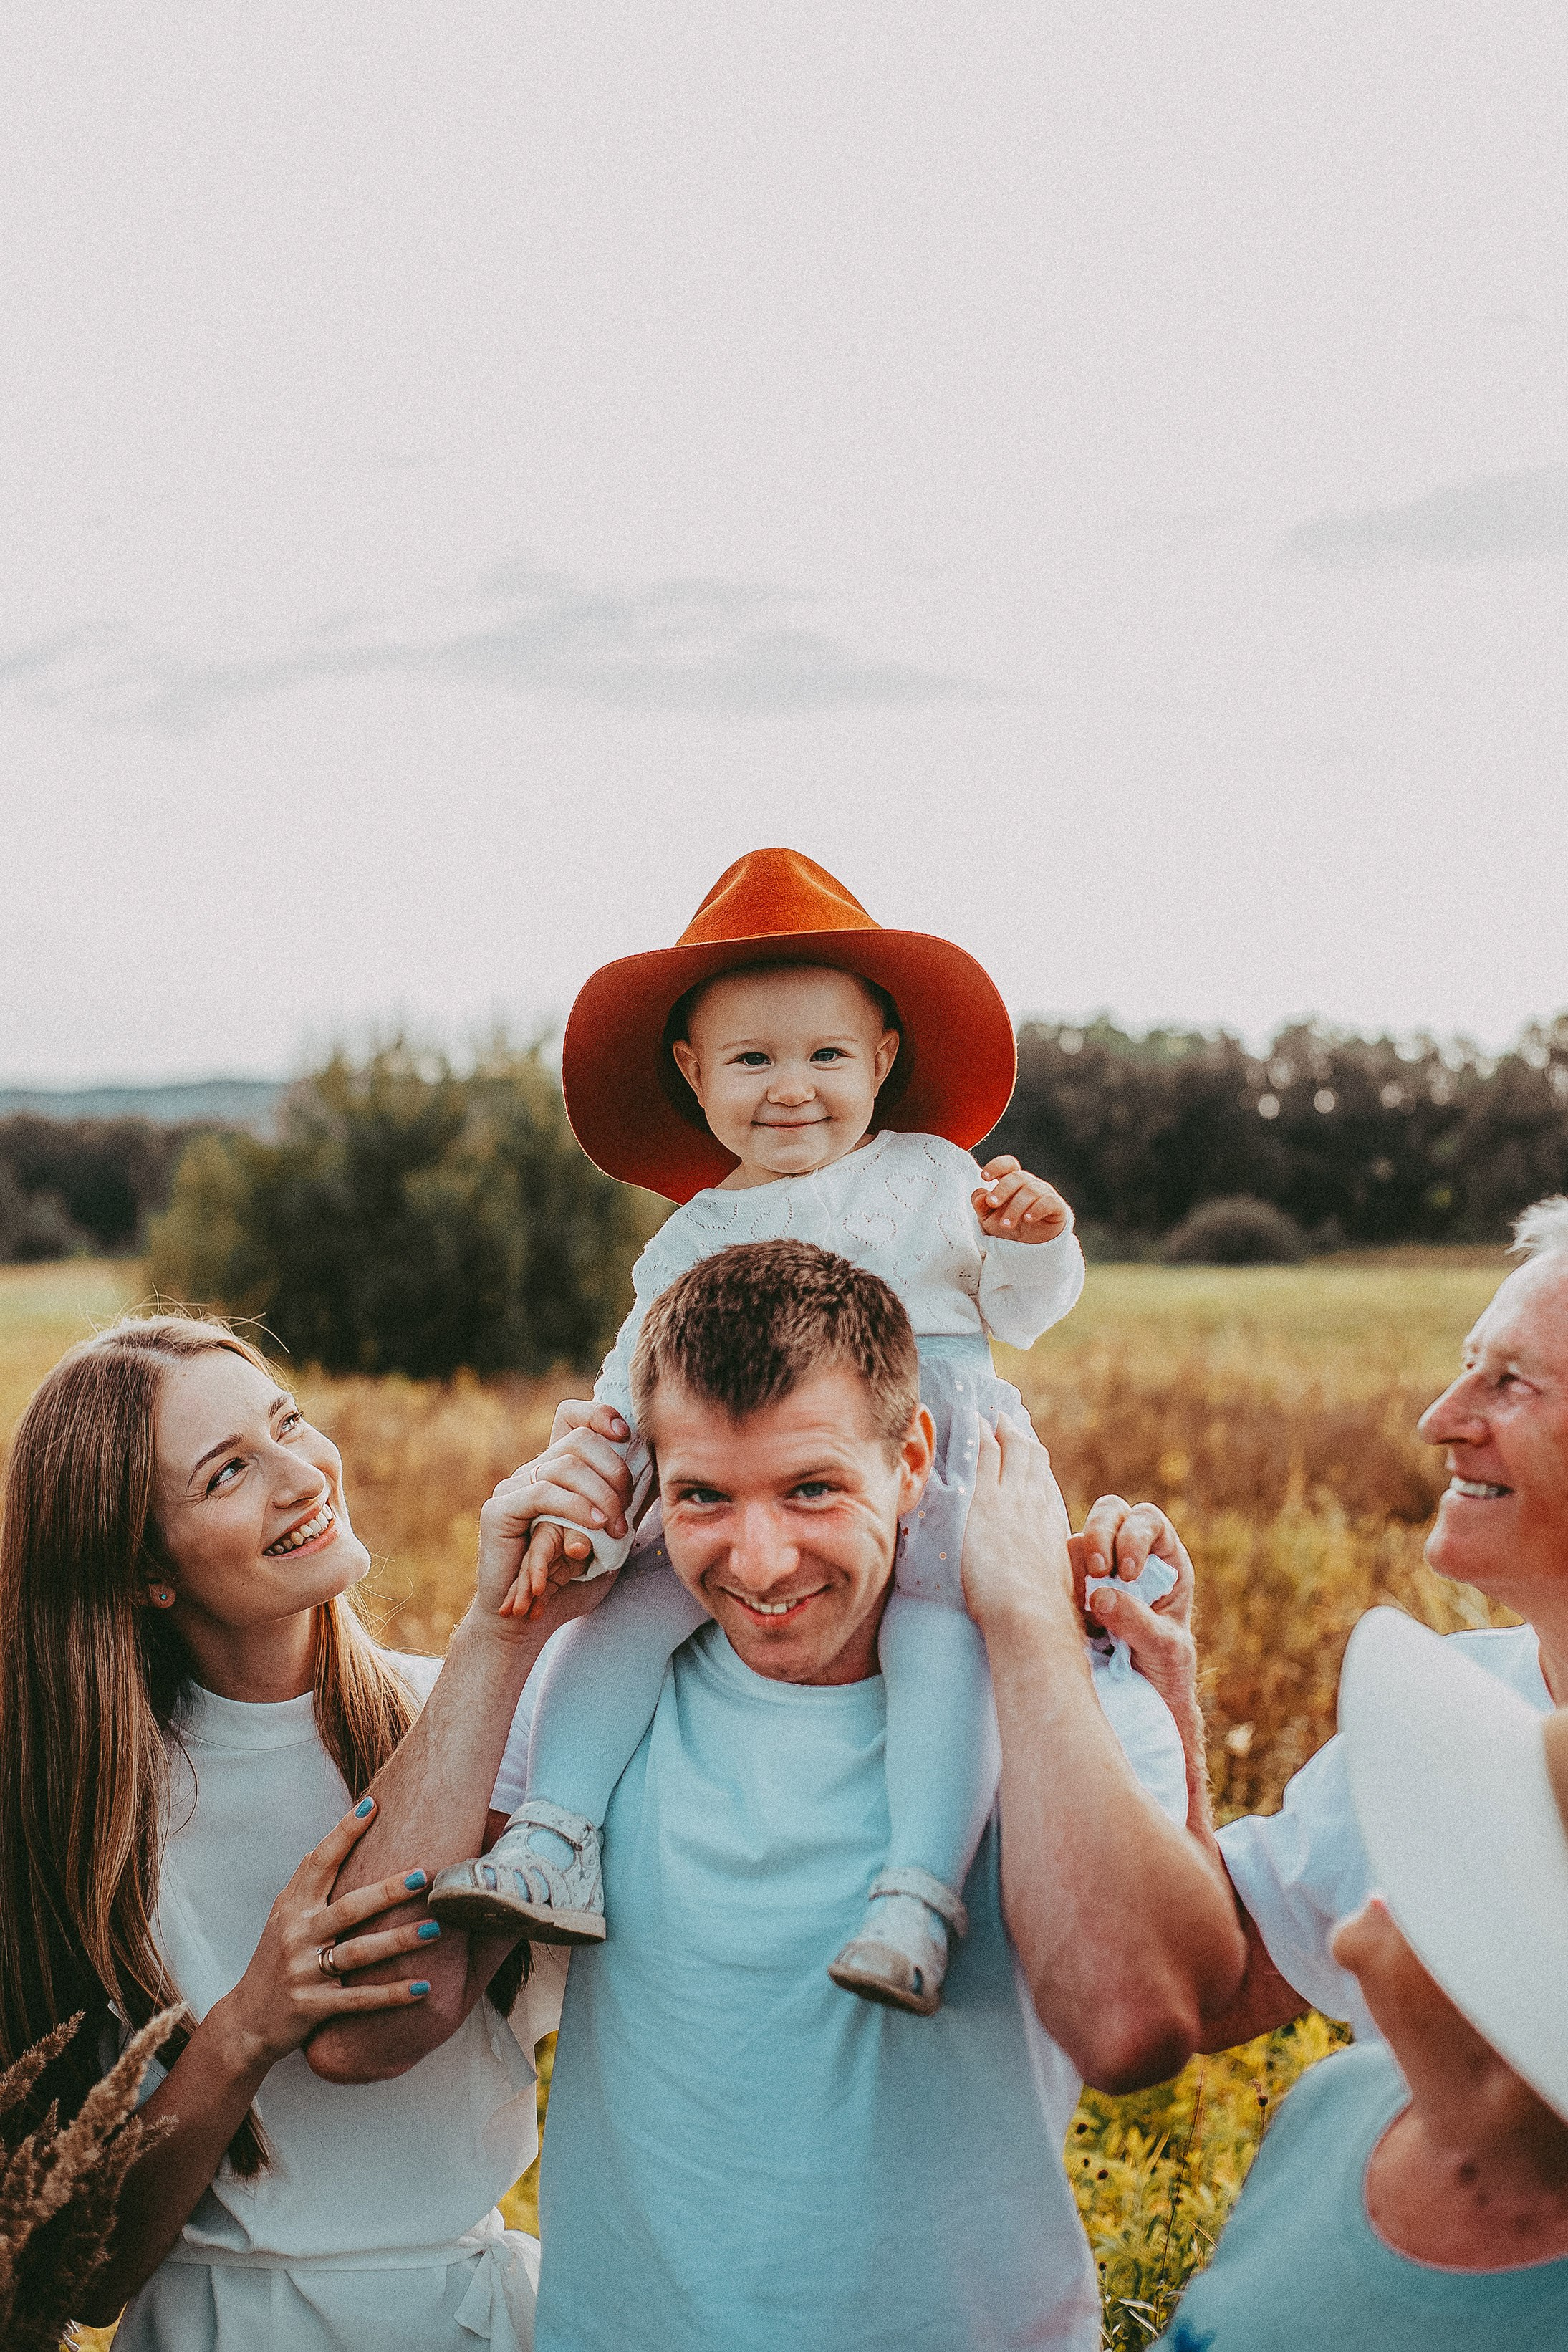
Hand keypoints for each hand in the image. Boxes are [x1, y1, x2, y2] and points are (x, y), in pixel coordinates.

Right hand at [211, 1801, 435, 2075]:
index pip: (319, 1862)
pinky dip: (391, 1994)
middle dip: (387, 1891)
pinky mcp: (312, 2007)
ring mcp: (303, 1972)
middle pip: (348, 1908)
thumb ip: (313, 1884)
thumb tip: (348, 1832)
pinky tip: (423, 1987)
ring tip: (435, 1929)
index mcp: (292, 1907)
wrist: (246, 2021)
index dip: (344, 1832)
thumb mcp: (286, 1917)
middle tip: (424, 1875)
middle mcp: (296, 1935)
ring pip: (358, 1953)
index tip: (373, 1804)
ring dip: (398, 1941)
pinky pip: (358, 1998)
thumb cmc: (277, 1959)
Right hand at [476, 1400, 634, 1622]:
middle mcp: (532, 1471)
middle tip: (627, 1509)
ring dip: (601, 1496)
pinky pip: (543, 1493)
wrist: (525, 1625)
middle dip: (615, 1470)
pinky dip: (576, 1507)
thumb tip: (658, 1466)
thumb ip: (627, 1502)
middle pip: (579, 1438)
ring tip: (615, 1529)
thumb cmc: (570, 1583)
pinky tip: (595, 1528)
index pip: (571, 1415)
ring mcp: (513, 1487)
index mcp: (556, 1470)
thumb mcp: (611, 1536)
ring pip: (565, 1465)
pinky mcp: (499, 1510)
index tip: (628, 1436)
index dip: (600, 1415)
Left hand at [960, 1414, 1074, 1630]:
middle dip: (1017, 1436)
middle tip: (1004, 1419)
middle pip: (1028, 1457)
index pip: (1042, 1479)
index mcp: (1051, 1521)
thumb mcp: (1055, 1579)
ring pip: (1007, 1450)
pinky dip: (977, 1435)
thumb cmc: (1043, 1614)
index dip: (1034, 1460)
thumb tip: (1038, 1563)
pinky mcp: (985, 1502)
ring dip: (997, 1429)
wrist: (1032, 1618)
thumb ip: (1046, 1561)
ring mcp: (1010, 1500)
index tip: (1027, 1445)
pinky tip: (969, 1422)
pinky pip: (981, 1455)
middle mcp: (1034, 1503)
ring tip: (984, 1415)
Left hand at [972, 1156, 1070, 1241]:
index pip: (1007, 1165)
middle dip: (1002, 1190)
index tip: (984, 1177)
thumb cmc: (1010, 1226)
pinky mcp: (1056, 1206)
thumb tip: (979, 1195)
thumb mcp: (989, 1220)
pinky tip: (1028, 1219)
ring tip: (1006, 1224)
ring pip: (1030, 1191)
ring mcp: (1043, 1193)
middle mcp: (1028, 1184)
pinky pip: (1048, 1202)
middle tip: (993, 1203)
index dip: (997, 1166)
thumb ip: (981, 1207)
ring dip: (1015, 1207)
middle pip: (1016, 1177)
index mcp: (1011, 1182)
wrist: (1031, 1247)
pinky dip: (1037, 1209)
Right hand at [1070, 1497, 1200, 1742]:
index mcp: (1165, 1559)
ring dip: (1076, 1567)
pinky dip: (1058, 1588)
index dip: (1134, 1536)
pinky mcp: (1071, 1590)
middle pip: (1110, 1513)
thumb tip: (1099, 1596)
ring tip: (1085, 1610)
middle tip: (1097, 1571)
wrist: (1146, 1698)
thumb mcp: (1165, 1650)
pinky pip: (1056, 1573)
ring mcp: (1098, 1571)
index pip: (1149, 1521)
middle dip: (1099, 1534)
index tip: (1128, 1573)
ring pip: (1077, 1541)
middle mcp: (1130, 1555)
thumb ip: (1138, 1622)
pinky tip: (1071, 1618)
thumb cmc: (1166, 1669)